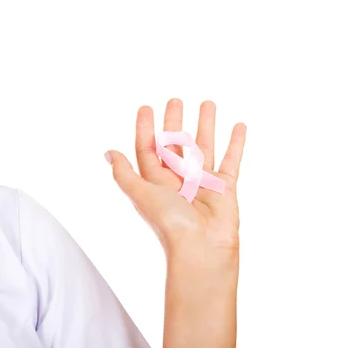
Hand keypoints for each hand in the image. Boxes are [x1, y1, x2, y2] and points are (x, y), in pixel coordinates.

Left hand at [105, 98, 246, 264]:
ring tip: (208, 103)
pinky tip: (239, 125)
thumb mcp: (141, 194)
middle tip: (175, 100)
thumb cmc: (169, 224)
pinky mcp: (225, 186)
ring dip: (206, 124)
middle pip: (176, 143)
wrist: (202, 247)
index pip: (149, 148)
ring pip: (204, 145)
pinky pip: (231, 159)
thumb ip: (125, 174)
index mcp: (157, 181)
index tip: (146, 108)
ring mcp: (203, 181)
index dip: (146, 128)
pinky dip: (236, 143)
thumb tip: (108, 153)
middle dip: (175, 121)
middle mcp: (180, 178)